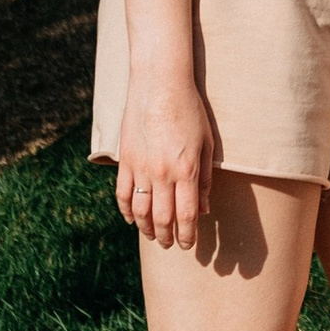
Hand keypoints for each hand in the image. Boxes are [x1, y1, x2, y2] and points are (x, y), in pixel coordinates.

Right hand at [116, 71, 217, 248]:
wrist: (159, 85)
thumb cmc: (190, 111)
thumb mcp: (206, 143)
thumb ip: (204, 179)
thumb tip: (204, 209)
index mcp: (186, 171)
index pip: (187, 216)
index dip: (188, 236)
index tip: (189, 246)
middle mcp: (162, 174)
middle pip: (162, 219)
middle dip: (168, 237)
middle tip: (171, 245)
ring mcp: (140, 168)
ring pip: (140, 211)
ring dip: (146, 229)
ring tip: (153, 236)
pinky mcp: (125, 160)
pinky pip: (123, 194)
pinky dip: (126, 211)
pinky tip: (131, 219)